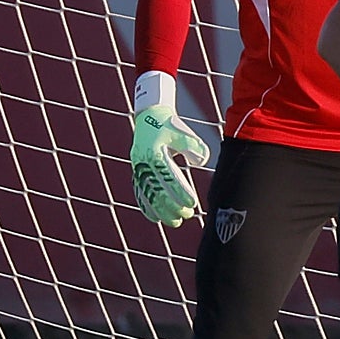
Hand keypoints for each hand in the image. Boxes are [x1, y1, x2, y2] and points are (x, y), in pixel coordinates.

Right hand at [131, 105, 210, 225]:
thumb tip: (202, 161)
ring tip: (175, 222)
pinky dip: (147, 207)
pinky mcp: (137, 173)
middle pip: (157, 190)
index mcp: (154, 153)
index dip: (181, 192)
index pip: (169, 178)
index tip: (193, 204)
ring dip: (161, 211)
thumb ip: (193, 145)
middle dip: (173, 206)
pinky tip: (155, 219)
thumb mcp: (182, 132)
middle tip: (188, 216)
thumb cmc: (170, 125)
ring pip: (148, 195)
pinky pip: (140, 193)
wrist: (149, 116)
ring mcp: (138, 169)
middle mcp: (143, 163)